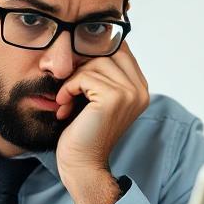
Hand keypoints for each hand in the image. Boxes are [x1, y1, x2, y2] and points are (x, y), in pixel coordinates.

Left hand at [54, 41, 148, 203]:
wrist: (82, 165)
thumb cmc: (82, 131)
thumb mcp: (93, 96)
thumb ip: (99, 71)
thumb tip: (88, 38)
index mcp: (139, 87)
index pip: (118, 48)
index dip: (91, 55)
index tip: (74, 75)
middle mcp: (140, 89)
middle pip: (105, 52)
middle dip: (80, 68)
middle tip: (67, 91)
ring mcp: (130, 93)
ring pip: (93, 63)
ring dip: (71, 80)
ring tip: (65, 101)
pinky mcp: (114, 98)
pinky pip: (84, 77)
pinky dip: (68, 89)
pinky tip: (64, 106)